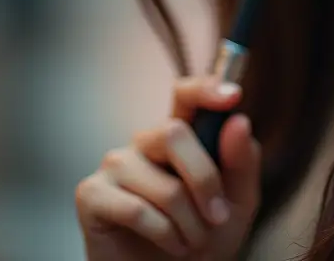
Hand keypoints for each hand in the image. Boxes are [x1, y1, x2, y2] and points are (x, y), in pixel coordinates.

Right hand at [76, 80, 260, 259]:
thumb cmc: (204, 239)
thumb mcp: (238, 202)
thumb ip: (242, 162)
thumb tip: (238, 121)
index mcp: (180, 135)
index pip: (185, 94)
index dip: (205, 88)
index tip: (233, 96)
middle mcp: (145, 142)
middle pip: (175, 132)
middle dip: (205, 180)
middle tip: (217, 217)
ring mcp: (116, 164)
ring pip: (163, 183)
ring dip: (188, 222)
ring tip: (191, 241)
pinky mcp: (92, 194)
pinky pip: (135, 209)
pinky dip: (163, 234)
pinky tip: (168, 244)